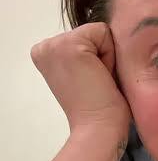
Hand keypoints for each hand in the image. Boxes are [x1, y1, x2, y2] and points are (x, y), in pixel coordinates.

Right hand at [31, 22, 132, 136]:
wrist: (97, 127)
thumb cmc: (99, 108)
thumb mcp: (85, 73)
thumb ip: (85, 54)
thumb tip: (106, 38)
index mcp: (45, 54)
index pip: (86, 38)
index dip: (97, 59)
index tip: (91, 82)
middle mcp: (45, 46)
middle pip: (93, 33)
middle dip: (102, 56)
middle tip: (97, 83)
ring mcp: (54, 44)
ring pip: (99, 33)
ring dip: (107, 57)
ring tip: (98, 80)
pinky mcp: (70, 45)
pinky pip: (104, 33)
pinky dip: (110, 55)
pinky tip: (100, 76)